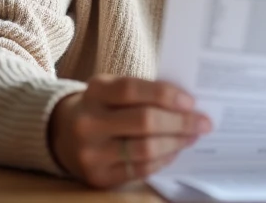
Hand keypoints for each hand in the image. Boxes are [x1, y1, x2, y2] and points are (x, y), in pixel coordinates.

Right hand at [49, 75, 212, 187]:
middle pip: (144, 121)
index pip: (133, 89)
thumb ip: (143, 92)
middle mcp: (89, 122)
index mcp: (95, 91)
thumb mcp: (112, 89)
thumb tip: (187, 104)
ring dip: (176, 143)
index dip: (166, 95)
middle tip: (203, 122)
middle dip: (180, 123)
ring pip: (145, 150)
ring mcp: (92, 153)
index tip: (191, 101)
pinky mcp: (99, 177)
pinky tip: (174, 151)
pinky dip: (163, 160)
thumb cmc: (101, 106)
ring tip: (192, 137)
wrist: (63, 134)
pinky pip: (140, 170)